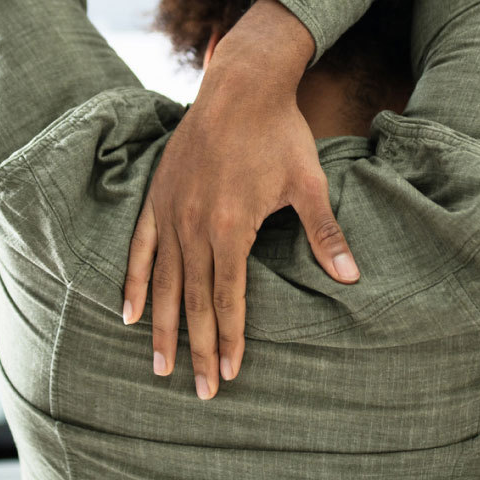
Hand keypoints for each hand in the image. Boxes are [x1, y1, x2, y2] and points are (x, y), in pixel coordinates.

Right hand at [121, 0, 358, 398]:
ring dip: (161, 328)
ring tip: (158, 367)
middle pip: (193, 300)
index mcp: (231, 226)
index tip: (231, 374)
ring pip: (163, 282)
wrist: (240, 86)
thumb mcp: (308, 183)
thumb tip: (351, 276)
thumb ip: (324, 233)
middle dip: (196, 349)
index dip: (229, 338)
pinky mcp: (157, 197)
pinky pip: (140, 249)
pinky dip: (134, 282)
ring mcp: (170, 212)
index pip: (227, 297)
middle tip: (199, 392)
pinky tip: (128, 313)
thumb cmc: (279, 133)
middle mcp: (194, 225)